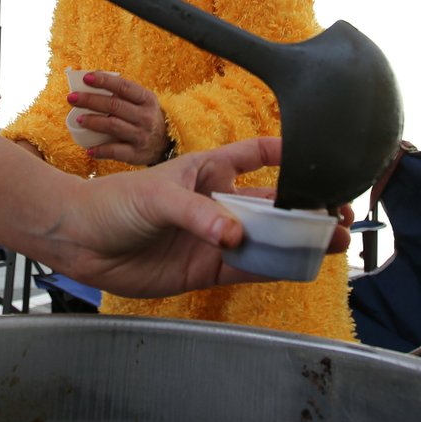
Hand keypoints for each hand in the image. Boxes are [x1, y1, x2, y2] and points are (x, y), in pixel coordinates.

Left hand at [59, 137, 350, 297]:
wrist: (81, 239)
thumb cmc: (114, 201)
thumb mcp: (156, 196)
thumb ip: (196, 214)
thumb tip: (234, 237)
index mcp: (206, 170)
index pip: (253, 155)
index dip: (283, 153)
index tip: (317, 156)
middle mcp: (215, 202)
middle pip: (270, 203)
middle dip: (305, 208)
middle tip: (339, 215)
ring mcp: (212, 235)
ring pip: (265, 238)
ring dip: (298, 241)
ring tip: (334, 242)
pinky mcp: (205, 267)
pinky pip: (247, 267)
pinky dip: (273, 268)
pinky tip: (300, 266)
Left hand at [67, 71, 170, 165]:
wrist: (165, 144)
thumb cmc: (145, 116)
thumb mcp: (141, 101)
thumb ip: (122, 92)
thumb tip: (91, 79)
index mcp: (146, 99)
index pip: (123, 86)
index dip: (104, 81)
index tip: (86, 78)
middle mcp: (145, 116)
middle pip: (114, 105)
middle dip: (90, 100)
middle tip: (72, 98)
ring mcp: (141, 136)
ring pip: (113, 126)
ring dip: (93, 121)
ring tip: (78, 119)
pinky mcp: (136, 154)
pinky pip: (115, 151)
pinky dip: (100, 150)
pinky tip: (89, 149)